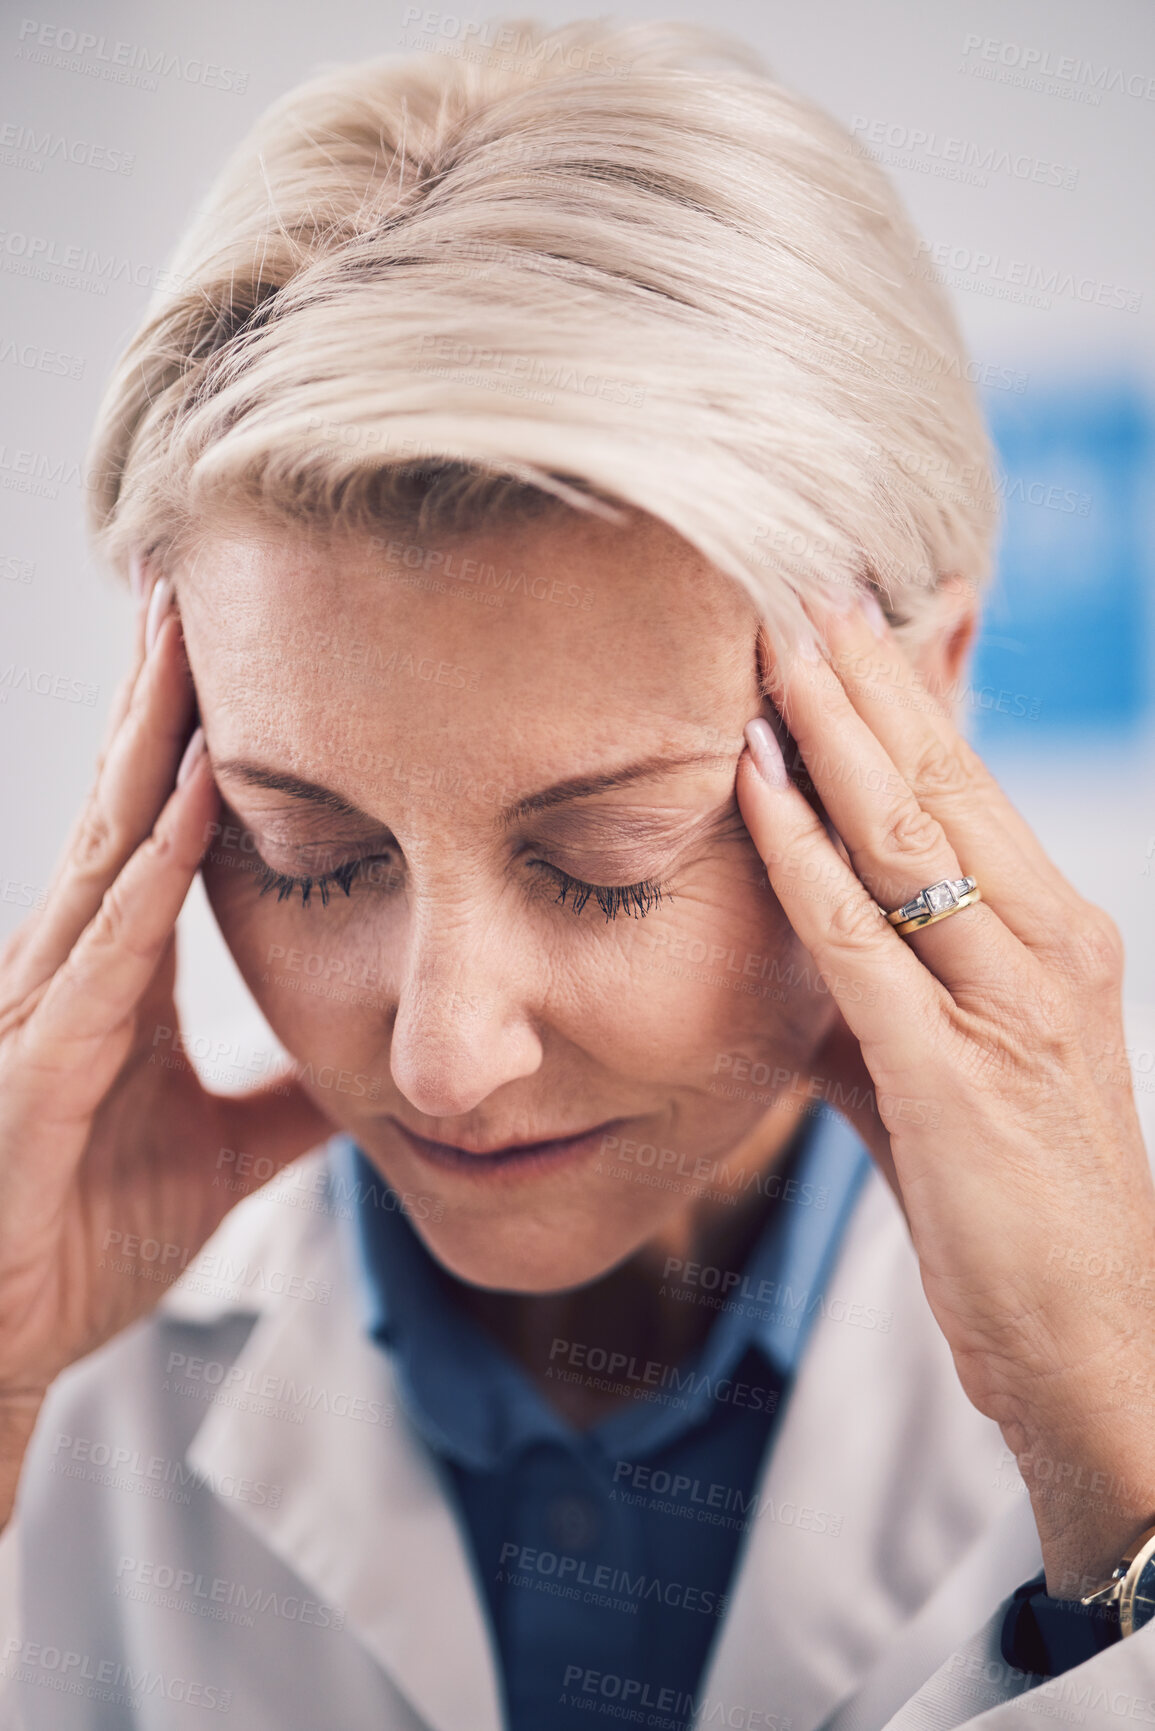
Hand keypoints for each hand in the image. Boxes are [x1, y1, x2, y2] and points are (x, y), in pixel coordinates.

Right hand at [0, 565, 330, 1523]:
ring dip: (153, 751)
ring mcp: (44, 1010)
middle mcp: (72, 970)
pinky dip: (148, 881)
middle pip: (126, 807)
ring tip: (192, 648)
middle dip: (163, 697)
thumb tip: (373, 1059)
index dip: (195, 739)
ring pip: (107, 854)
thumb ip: (289, 1100)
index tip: (242, 648)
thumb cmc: (81, 1232)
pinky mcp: (35, 1071)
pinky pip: (101, 959)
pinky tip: (189, 813)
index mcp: (116, 978)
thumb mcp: (219, 1152)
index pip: (160, 830)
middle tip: (197, 581)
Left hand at [735, 590, 1154, 1594]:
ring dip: (831, 726)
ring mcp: (1009, 1004)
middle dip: (866, 674)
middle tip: (801, 578)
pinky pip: (864, 935)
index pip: (966, 789)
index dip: (902, 696)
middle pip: (942, 780)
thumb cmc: (1022, 1215)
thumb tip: (800, 973)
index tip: (840, 619)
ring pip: (908, 831)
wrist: (1101, 1345)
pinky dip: (803, 849)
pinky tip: (756, 779)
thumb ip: (875, 1012)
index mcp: (1054, 938)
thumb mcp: (946, 1086)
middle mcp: (1047, 947)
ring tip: (775, 635)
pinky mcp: (956, 1072)